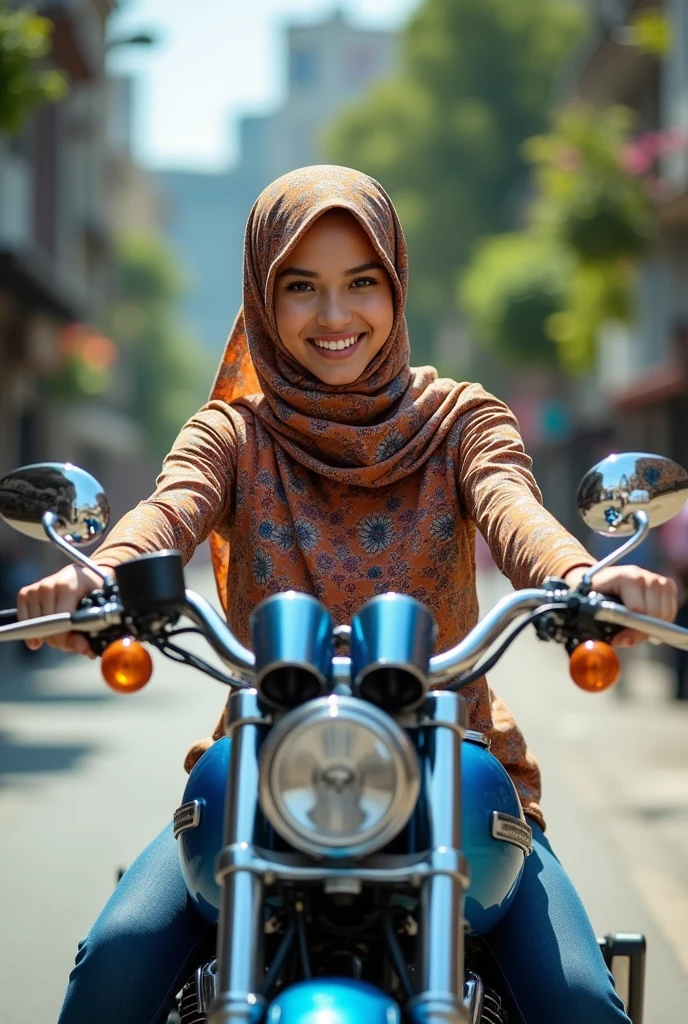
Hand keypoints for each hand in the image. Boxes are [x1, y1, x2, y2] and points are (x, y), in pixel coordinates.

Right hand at [17, 564, 105, 656]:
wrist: (85, 574)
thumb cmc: (96, 592)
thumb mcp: (101, 608)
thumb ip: (93, 629)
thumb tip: (84, 650)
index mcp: (68, 586)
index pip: (59, 622)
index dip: (67, 639)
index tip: (79, 645)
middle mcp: (48, 585)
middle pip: (46, 627)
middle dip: (60, 640)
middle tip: (73, 639)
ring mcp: (35, 589)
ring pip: (35, 627)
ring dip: (48, 636)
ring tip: (62, 631)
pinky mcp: (25, 593)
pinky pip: (24, 621)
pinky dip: (32, 631)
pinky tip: (43, 634)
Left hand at [563, 565, 678, 647]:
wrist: (597, 579)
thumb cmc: (592, 595)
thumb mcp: (592, 610)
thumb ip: (604, 627)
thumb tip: (622, 642)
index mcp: (623, 577)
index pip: (638, 609)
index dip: (631, 629)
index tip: (620, 639)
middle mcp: (642, 575)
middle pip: (655, 613)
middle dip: (642, 630)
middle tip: (628, 637)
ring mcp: (655, 579)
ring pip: (665, 613)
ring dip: (653, 626)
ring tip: (636, 629)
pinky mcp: (665, 585)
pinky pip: (671, 610)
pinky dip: (662, 621)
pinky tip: (647, 622)